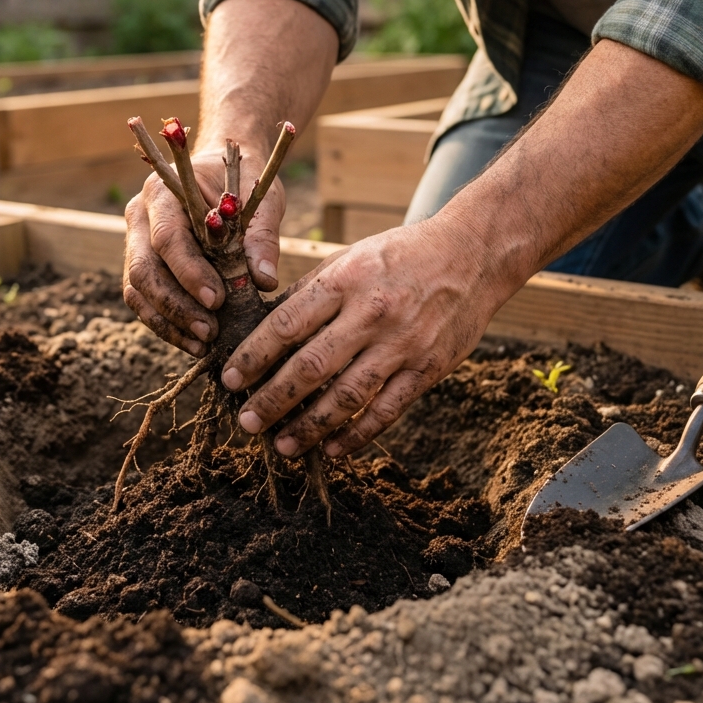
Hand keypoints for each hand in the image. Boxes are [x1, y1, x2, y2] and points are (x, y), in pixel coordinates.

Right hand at [123, 146, 284, 355]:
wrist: (222, 169)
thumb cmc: (242, 181)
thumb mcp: (262, 200)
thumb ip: (262, 237)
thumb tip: (264, 281)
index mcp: (164, 192)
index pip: (167, 237)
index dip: (189, 273)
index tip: (217, 300)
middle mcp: (140, 215)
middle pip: (144, 269)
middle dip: (176, 306)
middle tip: (209, 331)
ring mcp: (135, 241)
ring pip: (137, 290)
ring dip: (168, 322)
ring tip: (203, 343)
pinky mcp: (141, 263)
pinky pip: (142, 299)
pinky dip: (165, 324)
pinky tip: (192, 341)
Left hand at [219, 219, 505, 456]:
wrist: (472, 253)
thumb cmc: (400, 255)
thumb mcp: (350, 257)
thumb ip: (311, 292)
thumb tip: (265, 327)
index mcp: (345, 281)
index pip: (287, 324)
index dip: (254, 356)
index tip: (230, 380)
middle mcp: (372, 313)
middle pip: (311, 366)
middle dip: (273, 399)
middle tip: (247, 422)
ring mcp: (403, 344)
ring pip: (347, 396)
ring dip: (310, 426)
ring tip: (282, 445)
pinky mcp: (428, 368)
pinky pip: (387, 410)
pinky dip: (358, 434)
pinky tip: (332, 449)